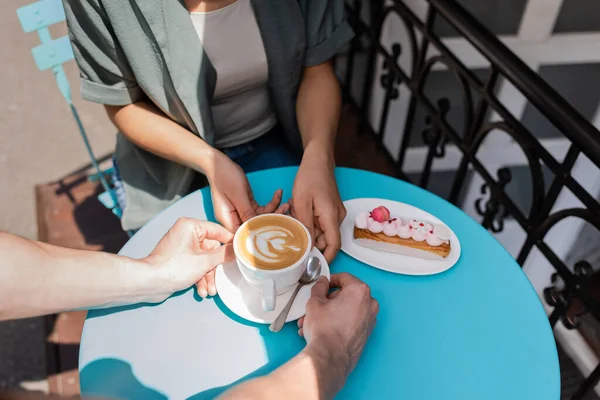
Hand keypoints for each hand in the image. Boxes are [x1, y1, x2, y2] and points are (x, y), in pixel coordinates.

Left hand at [143, 218, 234, 300]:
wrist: (150, 283)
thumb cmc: (173, 268)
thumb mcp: (205, 261)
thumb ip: (224, 254)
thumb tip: (237, 249)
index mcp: (191, 226)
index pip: (218, 231)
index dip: (230, 242)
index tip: (241, 251)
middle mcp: (186, 234)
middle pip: (212, 250)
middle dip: (215, 269)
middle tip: (221, 279)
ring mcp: (182, 247)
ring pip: (204, 261)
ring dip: (208, 276)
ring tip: (210, 290)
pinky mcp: (179, 259)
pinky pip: (196, 266)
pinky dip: (200, 278)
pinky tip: (202, 290)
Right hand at [206, 151, 289, 232]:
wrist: (219, 163)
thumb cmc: (225, 176)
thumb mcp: (237, 194)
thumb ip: (246, 212)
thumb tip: (254, 229)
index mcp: (228, 220)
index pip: (244, 234)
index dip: (259, 234)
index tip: (275, 227)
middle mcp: (234, 219)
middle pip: (255, 226)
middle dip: (272, 220)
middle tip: (285, 210)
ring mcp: (241, 212)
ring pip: (261, 218)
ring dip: (274, 210)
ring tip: (286, 202)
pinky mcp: (247, 205)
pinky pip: (261, 209)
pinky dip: (271, 203)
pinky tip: (278, 193)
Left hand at [291, 147, 345, 262]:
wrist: (318, 159)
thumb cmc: (310, 177)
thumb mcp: (301, 203)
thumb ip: (305, 226)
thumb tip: (307, 246)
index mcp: (331, 217)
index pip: (334, 245)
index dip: (325, 258)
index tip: (312, 265)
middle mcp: (337, 217)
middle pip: (326, 239)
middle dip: (310, 241)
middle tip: (292, 236)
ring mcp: (335, 213)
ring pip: (321, 230)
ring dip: (307, 229)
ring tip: (293, 217)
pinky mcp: (331, 209)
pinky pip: (321, 222)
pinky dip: (309, 221)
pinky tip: (298, 211)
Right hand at [297, 273, 377, 375]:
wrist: (330, 357)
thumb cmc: (325, 331)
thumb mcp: (315, 302)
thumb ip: (319, 287)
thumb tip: (323, 283)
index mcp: (359, 291)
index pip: (344, 277)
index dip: (330, 280)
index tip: (323, 285)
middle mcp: (369, 304)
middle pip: (346, 294)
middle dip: (328, 300)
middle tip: (316, 305)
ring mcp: (370, 320)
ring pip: (348, 309)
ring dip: (331, 312)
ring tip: (314, 320)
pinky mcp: (366, 333)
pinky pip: (352, 320)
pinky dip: (339, 321)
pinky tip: (324, 328)